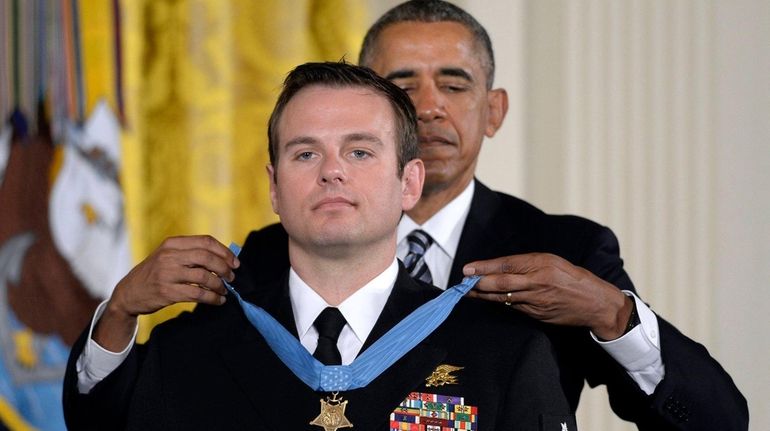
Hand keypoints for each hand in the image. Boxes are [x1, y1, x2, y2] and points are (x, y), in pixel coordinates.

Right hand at [94, 235, 239, 350]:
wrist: (129, 292)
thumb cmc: (155, 273)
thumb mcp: (168, 256)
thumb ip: (190, 253)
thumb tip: (224, 258)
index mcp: (172, 243)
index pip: (205, 241)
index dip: (224, 251)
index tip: (235, 262)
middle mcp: (169, 256)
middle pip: (207, 257)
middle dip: (224, 268)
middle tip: (232, 277)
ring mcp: (167, 274)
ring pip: (204, 277)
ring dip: (219, 285)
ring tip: (224, 290)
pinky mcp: (167, 292)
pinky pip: (197, 294)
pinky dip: (212, 298)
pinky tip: (218, 300)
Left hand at [463, 253, 631, 339]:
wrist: (595, 303)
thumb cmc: (572, 277)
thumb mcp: (551, 261)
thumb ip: (527, 264)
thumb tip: (499, 267)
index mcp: (542, 264)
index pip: (507, 265)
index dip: (484, 267)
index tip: (467, 268)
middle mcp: (538, 282)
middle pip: (501, 284)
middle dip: (478, 283)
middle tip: (462, 282)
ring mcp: (537, 301)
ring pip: (503, 298)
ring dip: (484, 295)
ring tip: (468, 292)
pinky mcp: (537, 315)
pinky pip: (514, 308)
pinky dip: (499, 303)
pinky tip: (487, 300)